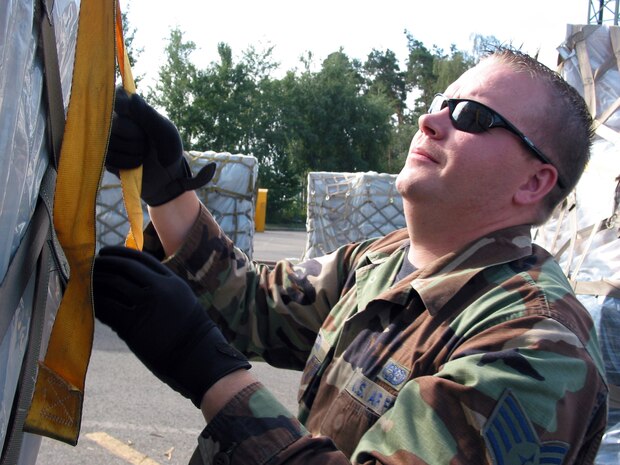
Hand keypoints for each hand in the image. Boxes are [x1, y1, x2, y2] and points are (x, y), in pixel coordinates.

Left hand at [93, 246, 249, 406]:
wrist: (196, 357)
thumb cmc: (190, 333)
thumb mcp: (182, 301)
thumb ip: (162, 288)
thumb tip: (132, 282)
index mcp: (172, 281)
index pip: (140, 258)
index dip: (119, 253)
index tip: (105, 254)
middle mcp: (159, 288)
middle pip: (124, 267)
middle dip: (104, 264)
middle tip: (90, 265)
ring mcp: (146, 305)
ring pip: (112, 284)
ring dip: (95, 281)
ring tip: (85, 281)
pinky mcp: (133, 325)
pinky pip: (106, 308)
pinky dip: (94, 302)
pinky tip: (89, 302)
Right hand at [106, 86, 215, 205]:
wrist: (168, 177)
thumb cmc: (168, 149)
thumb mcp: (165, 131)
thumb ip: (149, 115)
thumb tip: (132, 97)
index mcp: (131, 108)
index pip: (116, 96)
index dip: (122, 104)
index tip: (133, 114)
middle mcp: (116, 120)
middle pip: (113, 122)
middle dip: (134, 135)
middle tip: (145, 140)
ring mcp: (108, 140)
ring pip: (109, 141)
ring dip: (132, 150)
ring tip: (143, 154)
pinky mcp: (105, 158)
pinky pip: (109, 158)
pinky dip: (127, 163)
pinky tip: (137, 164)